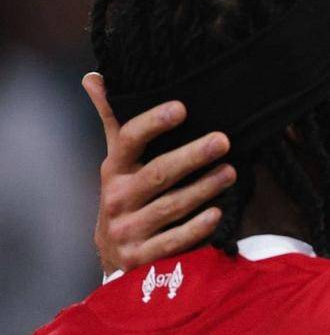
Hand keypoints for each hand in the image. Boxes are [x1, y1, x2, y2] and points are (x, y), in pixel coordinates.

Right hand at [83, 72, 234, 274]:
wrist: (115, 254)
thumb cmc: (127, 194)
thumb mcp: (118, 160)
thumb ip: (114, 121)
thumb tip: (94, 77)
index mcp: (114, 170)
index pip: (129, 140)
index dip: (153, 123)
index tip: (182, 107)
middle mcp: (117, 199)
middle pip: (157, 174)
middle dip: (192, 156)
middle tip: (223, 140)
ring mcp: (128, 230)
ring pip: (170, 206)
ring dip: (203, 188)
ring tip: (231, 172)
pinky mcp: (142, 257)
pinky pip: (173, 241)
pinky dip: (196, 228)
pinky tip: (218, 213)